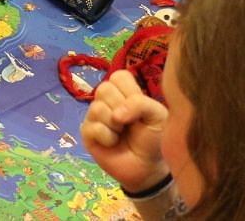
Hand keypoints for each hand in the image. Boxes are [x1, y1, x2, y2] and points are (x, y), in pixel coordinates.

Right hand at [80, 70, 170, 193]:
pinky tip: (113, 143)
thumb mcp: (157, 116)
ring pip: (97, 108)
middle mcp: (106, 101)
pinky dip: (108, 137)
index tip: (138, 107)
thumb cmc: (154, 138)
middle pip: (104, 89)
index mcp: (124, 92)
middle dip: (122, 108)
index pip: (118, 76)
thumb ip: (141, 103)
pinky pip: (93, 127)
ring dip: (115, 125)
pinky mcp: (87, 133)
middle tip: (129, 123)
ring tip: (122, 134)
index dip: (129, 91)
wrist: (149, 167)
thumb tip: (115, 114)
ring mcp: (94, 116)